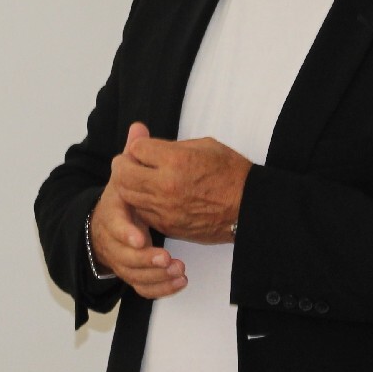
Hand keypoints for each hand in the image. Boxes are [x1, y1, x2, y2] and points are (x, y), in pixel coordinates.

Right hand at [89, 125, 187, 298]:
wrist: (107, 222)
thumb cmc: (125, 192)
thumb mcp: (129, 171)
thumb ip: (135, 152)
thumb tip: (138, 126)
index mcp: (112, 208)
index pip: (113, 222)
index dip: (126, 231)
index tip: (142, 239)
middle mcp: (113, 236)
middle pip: (122, 255)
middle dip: (143, 259)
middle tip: (167, 258)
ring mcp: (120, 256)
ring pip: (132, 275)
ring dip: (154, 275)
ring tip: (178, 269)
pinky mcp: (131, 272)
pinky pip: (141, 287)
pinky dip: (159, 289)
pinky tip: (179, 283)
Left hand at [112, 122, 250, 243]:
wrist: (249, 207)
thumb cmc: (231, 173)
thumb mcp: (204, 146)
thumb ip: (172, 146)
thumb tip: (149, 146)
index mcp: (176, 161)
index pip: (136, 149)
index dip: (138, 146)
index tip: (143, 147)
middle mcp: (166, 186)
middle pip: (123, 173)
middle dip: (123, 164)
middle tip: (129, 162)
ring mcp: (165, 209)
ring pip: (127, 195)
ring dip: (128, 185)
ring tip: (138, 179)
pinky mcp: (168, 226)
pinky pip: (141, 212)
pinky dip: (140, 203)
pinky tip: (151, 196)